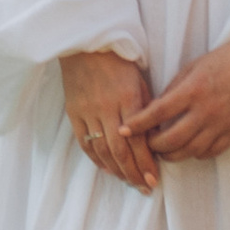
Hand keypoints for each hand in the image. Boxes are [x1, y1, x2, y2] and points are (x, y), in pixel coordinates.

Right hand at [59, 48, 157, 192]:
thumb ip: (146, 110)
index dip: (146, 162)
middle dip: (133, 173)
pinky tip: (107, 169)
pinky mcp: (74, 112)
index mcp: (127, 98)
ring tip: (129, 181)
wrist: (86, 43)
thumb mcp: (140, 82)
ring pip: (102, 150)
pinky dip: (96, 159)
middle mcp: (106, 108)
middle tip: (144, 187)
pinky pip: (84, 142)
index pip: (138, 140)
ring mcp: (87, 111)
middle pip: (120, 151)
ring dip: (116, 170)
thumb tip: (154, 138)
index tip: (155, 178)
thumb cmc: (119, 61)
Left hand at [136, 35, 229, 160]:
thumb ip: (175, 88)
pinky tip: (189, 149)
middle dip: (154, 146)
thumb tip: (156, 107)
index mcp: (193, 90)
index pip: (158, 113)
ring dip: (173, 155)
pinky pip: (211, 152)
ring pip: (190, 151)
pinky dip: (196, 154)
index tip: (123, 131)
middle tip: (146, 145)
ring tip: (164, 151)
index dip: (138, 124)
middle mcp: (206, 111)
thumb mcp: (194, 66)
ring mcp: (222, 124)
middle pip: (172, 140)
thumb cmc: (227, 60)